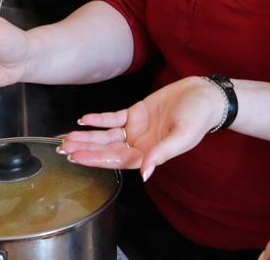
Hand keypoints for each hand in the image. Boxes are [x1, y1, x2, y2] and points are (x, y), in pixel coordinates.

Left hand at [58, 75, 225, 180]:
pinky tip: (85, 120)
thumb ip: (162, 154)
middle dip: (86, 149)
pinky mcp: (136, 113)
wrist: (205, 95)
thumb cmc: (198, 117)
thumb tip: (146, 173)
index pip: (117, 160)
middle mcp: (140, 144)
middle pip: (107, 150)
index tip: (78, 158)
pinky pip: (113, 118)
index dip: (97, 160)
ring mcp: (136, 129)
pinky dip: (99, 119)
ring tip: (68, 137)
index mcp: (150, 155)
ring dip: (88, 137)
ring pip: (106, 136)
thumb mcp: (182, 136)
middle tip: (64, 149)